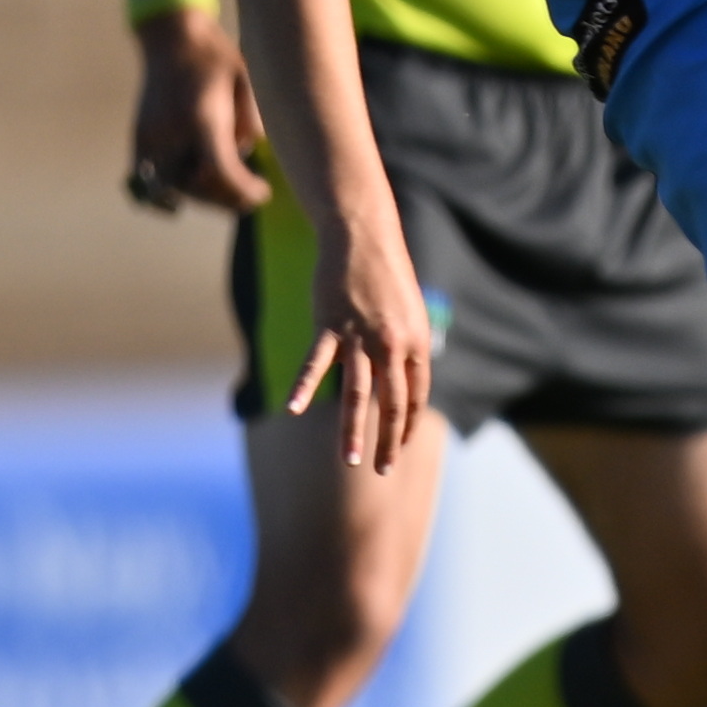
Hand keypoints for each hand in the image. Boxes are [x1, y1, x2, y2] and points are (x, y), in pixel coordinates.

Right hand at [125, 15, 272, 213]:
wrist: (173, 37)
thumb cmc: (218, 58)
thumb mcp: (248, 82)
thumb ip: (253, 121)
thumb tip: (252, 155)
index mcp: (202, 117)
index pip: (220, 170)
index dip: (242, 190)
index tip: (264, 192)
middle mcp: (172, 131)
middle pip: (197, 186)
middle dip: (227, 198)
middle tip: (250, 197)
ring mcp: (151, 137)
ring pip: (173, 188)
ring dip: (201, 197)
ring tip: (227, 192)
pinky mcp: (139, 138)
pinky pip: (144, 181)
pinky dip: (162, 196)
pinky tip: (183, 201)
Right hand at [282, 208, 433, 474]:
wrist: (364, 236)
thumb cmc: (387, 276)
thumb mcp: (409, 313)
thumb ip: (406, 347)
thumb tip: (403, 378)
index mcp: (415, 343)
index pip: (415, 397)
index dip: (407, 425)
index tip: (400, 447)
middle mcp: (392, 344)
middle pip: (393, 403)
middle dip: (389, 441)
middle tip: (382, 470)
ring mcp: (360, 336)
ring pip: (357, 393)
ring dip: (354, 430)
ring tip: (350, 461)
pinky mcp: (330, 325)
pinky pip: (316, 363)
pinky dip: (303, 386)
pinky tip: (292, 410)